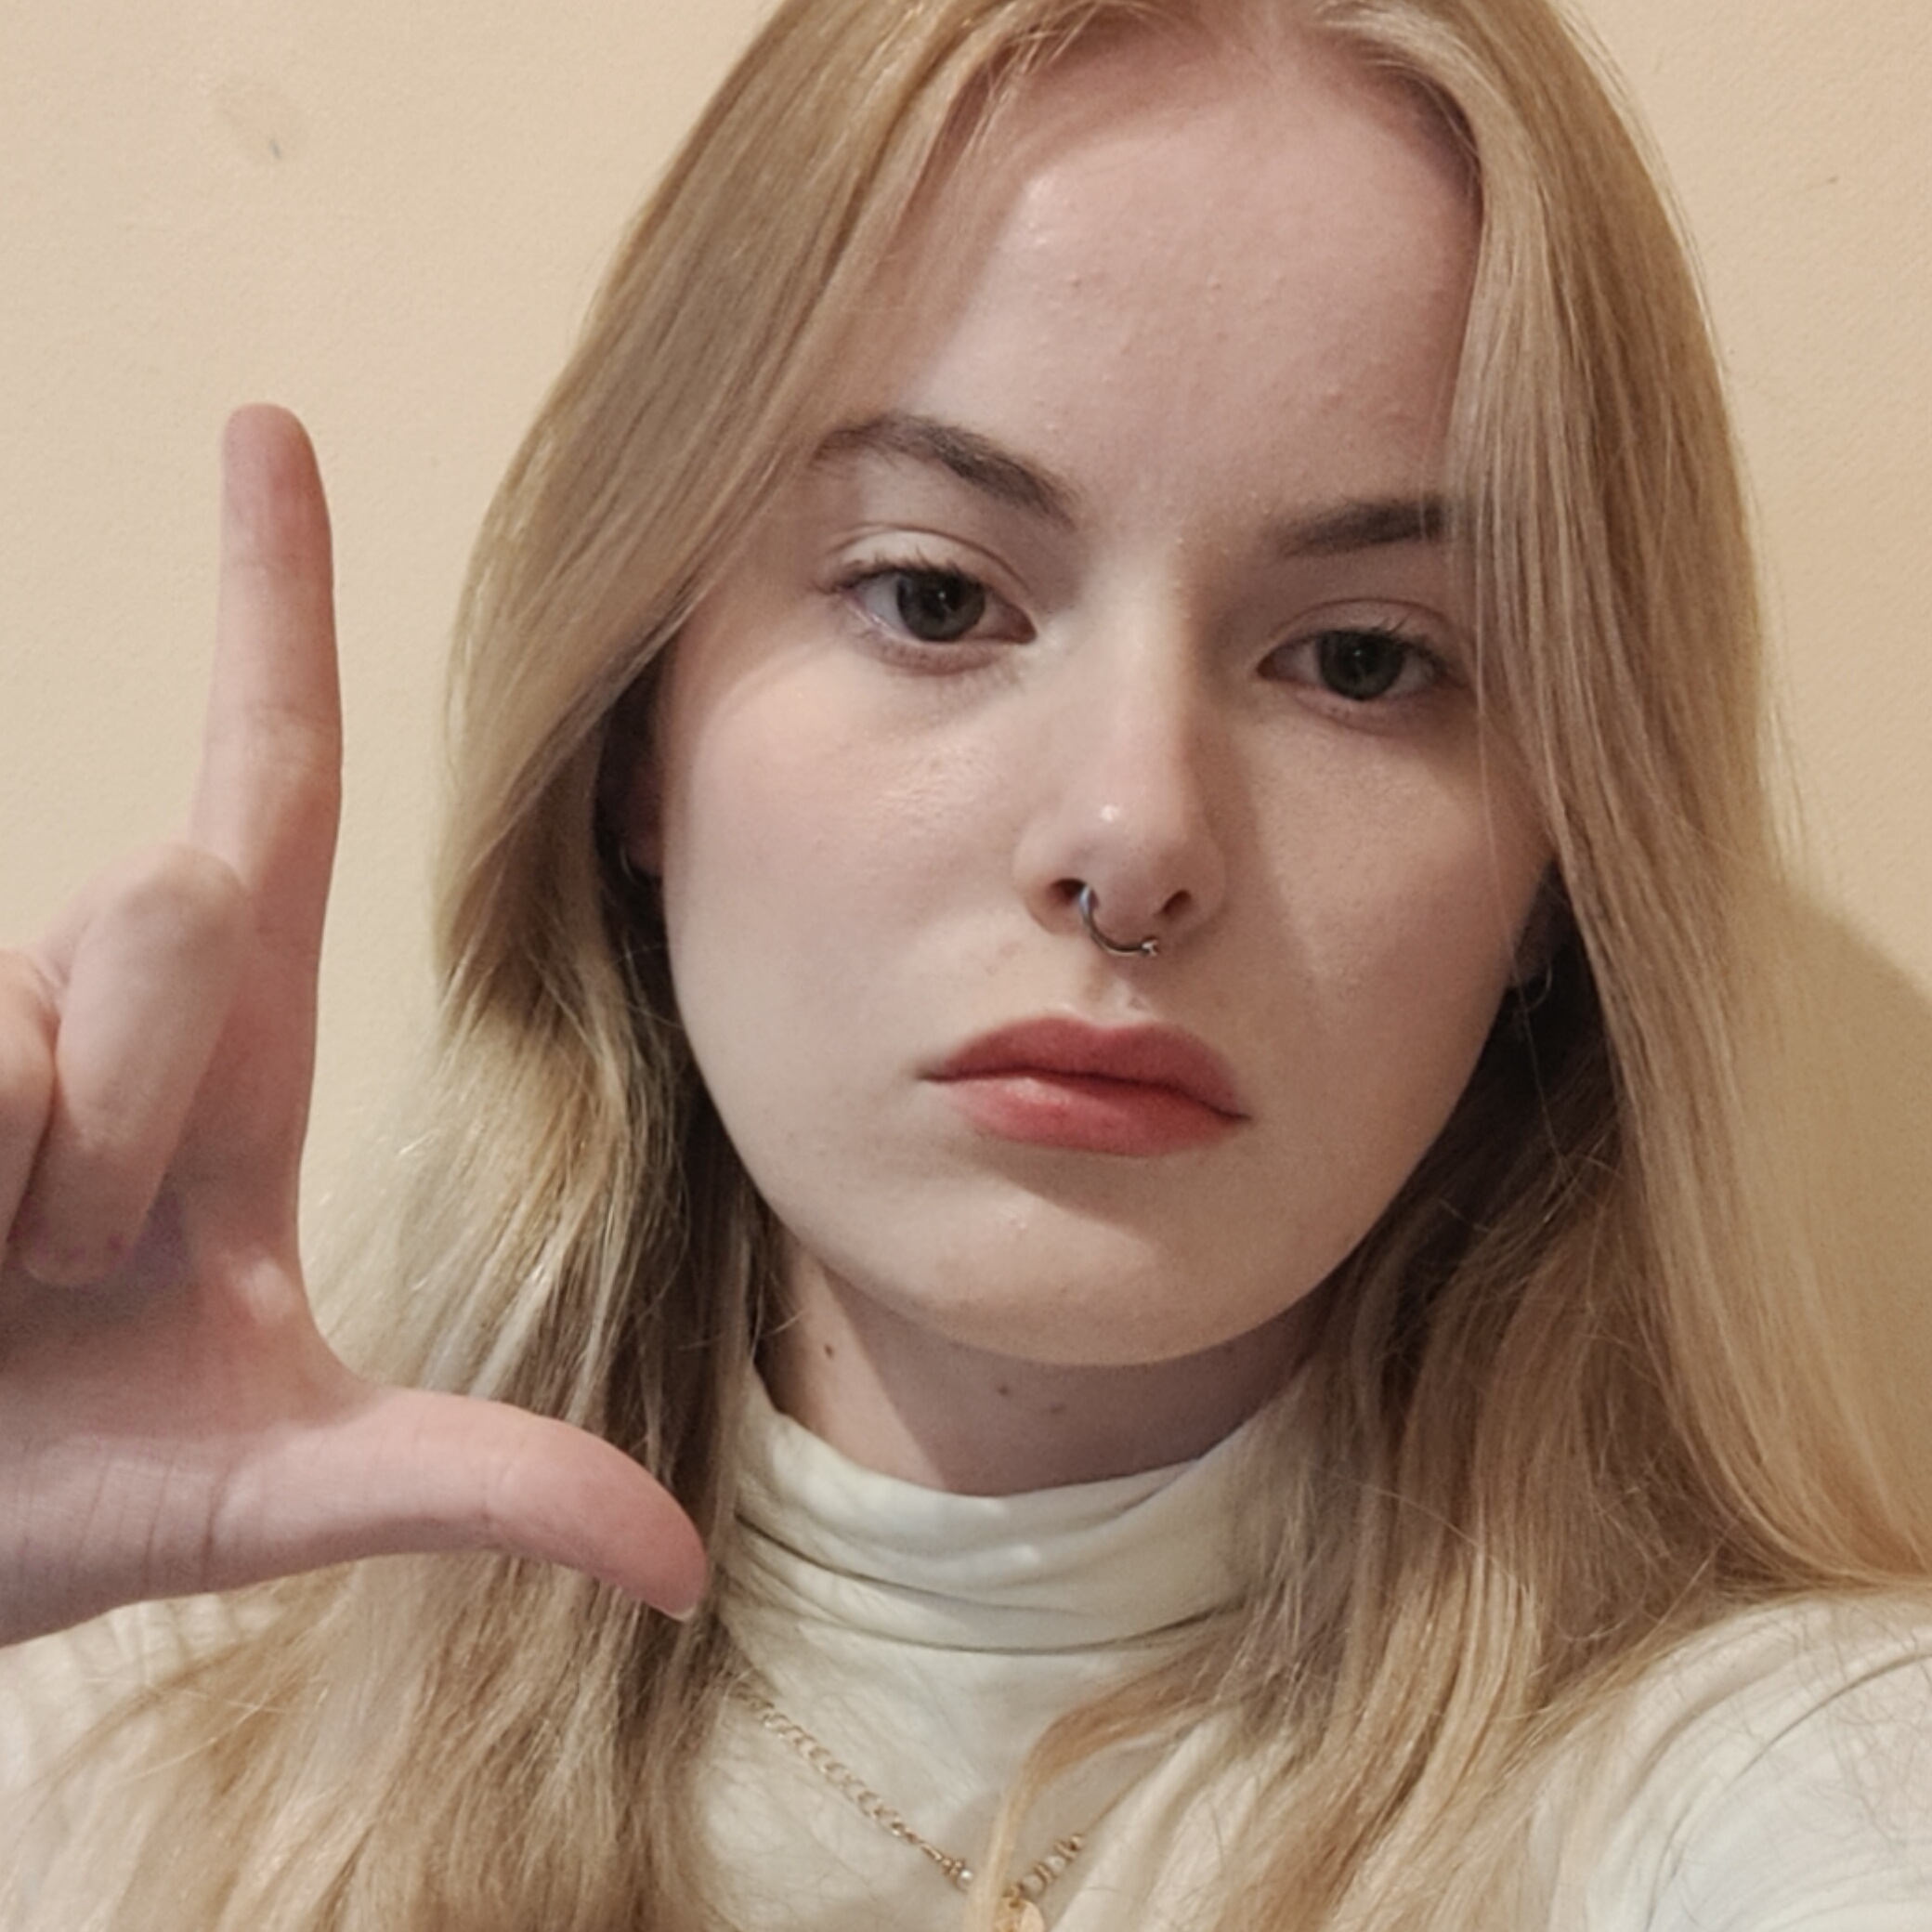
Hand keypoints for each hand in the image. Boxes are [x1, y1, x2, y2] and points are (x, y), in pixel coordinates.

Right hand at [0, 407, 705, 1646]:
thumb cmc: (54, 1492)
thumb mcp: (275, 1487)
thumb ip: (473, 1485)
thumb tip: (681, 1565)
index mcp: (233, 1055)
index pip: (272, 784)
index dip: (274, 603)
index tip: (267, 426)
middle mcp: (95, 992)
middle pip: (177, 911)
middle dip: (136, 1124)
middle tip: (75, 1272)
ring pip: (31, 1018)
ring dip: (20, 1196)